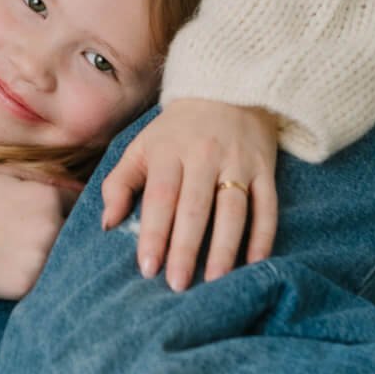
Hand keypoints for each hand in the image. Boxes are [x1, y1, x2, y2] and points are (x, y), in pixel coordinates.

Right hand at [0, 162, 81, 301]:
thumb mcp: (5, 172)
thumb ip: (47, 176)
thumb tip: (80, 188)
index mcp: (46, 197)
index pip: (80, 204)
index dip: (69, 207)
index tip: (59, 213)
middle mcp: (49, 228)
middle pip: (77, 233)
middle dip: (66, 232)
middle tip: (38, 234)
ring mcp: (38, 260)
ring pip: (65, 259)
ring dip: (56, 256)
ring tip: (26, 250)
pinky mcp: (25, 286)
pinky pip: (46, 281)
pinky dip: (39, 276)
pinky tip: (17, 267)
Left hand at [98, 98, 279, 290]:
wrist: (227, 88)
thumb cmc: (175, 130)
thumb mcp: (141, 146)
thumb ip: (119, 183)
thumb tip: (107, 224)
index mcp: (168, 151)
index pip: (161, 197)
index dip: (154, 234)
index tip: (147, 268)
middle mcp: (204, 156)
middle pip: (196, 208)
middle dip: (186, 248)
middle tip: (178, 285)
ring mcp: (238, 162)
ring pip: (233, 209)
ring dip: (225, 247)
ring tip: (215, 281)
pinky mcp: (265, 168)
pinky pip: (267, 206)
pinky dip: (263, 235)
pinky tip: (254, 263)